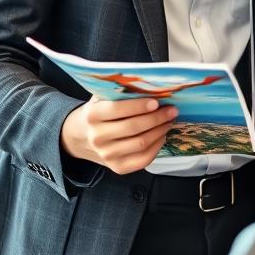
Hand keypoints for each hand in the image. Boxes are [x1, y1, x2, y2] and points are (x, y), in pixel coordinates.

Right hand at [60, 95, 176, 174]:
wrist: (83, 136)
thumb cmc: (100, 112)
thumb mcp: (103, 97)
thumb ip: (121, 91)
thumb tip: (150, 86)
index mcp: (92, 115)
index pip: (118, 109)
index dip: (139, 106)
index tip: (156, 102)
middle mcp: (97, 137)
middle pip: (133, 127)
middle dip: (157, 118)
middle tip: (172, 110)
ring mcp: (107, 154)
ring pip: (141, 143)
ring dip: (160, 131)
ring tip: (169, 121)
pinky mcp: (117, 167)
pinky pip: (143, 159)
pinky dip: (157, 147)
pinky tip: (162, 135)